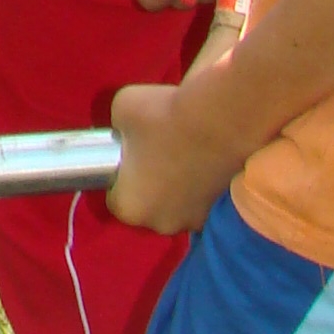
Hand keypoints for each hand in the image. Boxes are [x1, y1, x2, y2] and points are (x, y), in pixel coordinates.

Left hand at [107, 74, 240, 237]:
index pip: (115, 198)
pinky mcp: (218, 210)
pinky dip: (196, 184)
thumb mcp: (121, 109)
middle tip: (153, 152)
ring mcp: (192, 221)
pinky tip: (197, 159)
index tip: (126, 156)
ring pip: (174, 205)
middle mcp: (160, 224)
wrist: (218, 120)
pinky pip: (198, 199)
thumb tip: (125, 131)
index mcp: (129, 208)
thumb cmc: (160, 118)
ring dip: (174, 187)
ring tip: (178, 154)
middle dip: (147, 185)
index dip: (118, 175)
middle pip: (146, 206)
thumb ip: (118, 130)